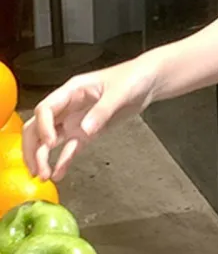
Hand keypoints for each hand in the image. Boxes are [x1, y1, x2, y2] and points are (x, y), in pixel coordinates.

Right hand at [22, 57, 158, 181]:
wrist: (148, 82)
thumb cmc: (133, 78)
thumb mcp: (120, 92)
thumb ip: (102, 110)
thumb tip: (85, 130)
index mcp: (72, 91)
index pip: (46, 109)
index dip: (44, 127)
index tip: (51, 143)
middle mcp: (68, 107)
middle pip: (39, 127)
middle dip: (34, 148)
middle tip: (37, 169)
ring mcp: (76, 120)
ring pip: (50, 140)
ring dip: (43, 157)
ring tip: (42, 175)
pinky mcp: (87, 132)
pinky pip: (71, 148)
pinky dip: (63, 160)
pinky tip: (58, 174)